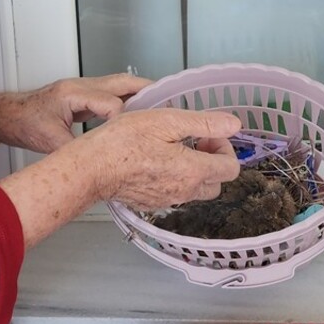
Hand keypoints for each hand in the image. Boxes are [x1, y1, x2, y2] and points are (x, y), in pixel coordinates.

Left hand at [0, 73, 151, 153]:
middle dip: (149, 94)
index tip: (138, 135)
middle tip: (170, 108)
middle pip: (124, 82)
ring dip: (141, 97)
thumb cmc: (24, 123)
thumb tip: (100, 165)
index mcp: (73, 94)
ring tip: (163, 112)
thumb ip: (76, 152)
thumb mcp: (50, 142)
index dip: (126, 120)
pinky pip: (114, 94)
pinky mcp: (85, 96)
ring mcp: (85, 88)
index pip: (111, 103)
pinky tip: (140, 117)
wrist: (9, 115)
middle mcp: (82, 86)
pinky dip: (129, 103)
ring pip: (121, 86)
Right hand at [70, 108, 241, 210]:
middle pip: (216, 182)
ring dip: (194, 170)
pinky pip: (174, 194)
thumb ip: (202, 123)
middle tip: (193, 141)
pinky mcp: (151, 203)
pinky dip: (174, 179)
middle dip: (212, 160)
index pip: (230, 168)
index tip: (207, 134)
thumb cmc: (121, 142)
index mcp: (192, 171)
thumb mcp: (165, 121)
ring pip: (196, 190)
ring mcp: (167, 200)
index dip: (224, 147)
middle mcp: (184, 191)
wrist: (90, 168)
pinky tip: (155, 161)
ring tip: (172, 149)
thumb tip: (233, 124)